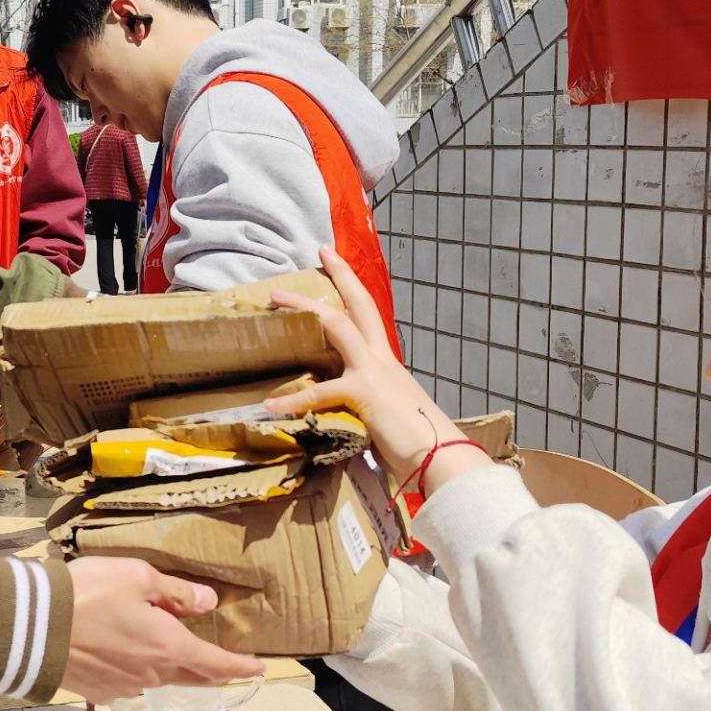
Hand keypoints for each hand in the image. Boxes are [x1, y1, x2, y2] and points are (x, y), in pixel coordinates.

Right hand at [60, 558, 265, 702]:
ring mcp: (123, 687)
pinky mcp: (96, 691)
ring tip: (172, 654)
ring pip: (158, 679)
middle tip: (229, 670)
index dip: (240, 666)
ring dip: (172, 668)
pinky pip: (128, 682)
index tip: (259, 668)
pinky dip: (137, 670)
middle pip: (192, 677)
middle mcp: (152, 674)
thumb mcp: (137, 578)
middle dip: (214, 673)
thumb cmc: (88, 595)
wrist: (31, 630)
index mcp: (169, 647)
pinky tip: (127, 659)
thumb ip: (175, 593)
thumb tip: (208, 603)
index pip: (216, 663)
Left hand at [264, 246, 485, 488]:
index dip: (353, 287)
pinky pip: (321, 392)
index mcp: (386, 363)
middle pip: (358, 307)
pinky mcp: (364, 394)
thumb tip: (338, 406)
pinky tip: (271, 405)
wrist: (440, 459)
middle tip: (320, 251)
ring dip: (305, 310)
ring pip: (338, 327)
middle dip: (339, 276)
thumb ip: (362, 401)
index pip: (369, 315)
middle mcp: (382, 360)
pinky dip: (294, 400)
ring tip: (275, 299)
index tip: (337, 261)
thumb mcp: (384, 413)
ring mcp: (374, 373)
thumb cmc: (415, 443)